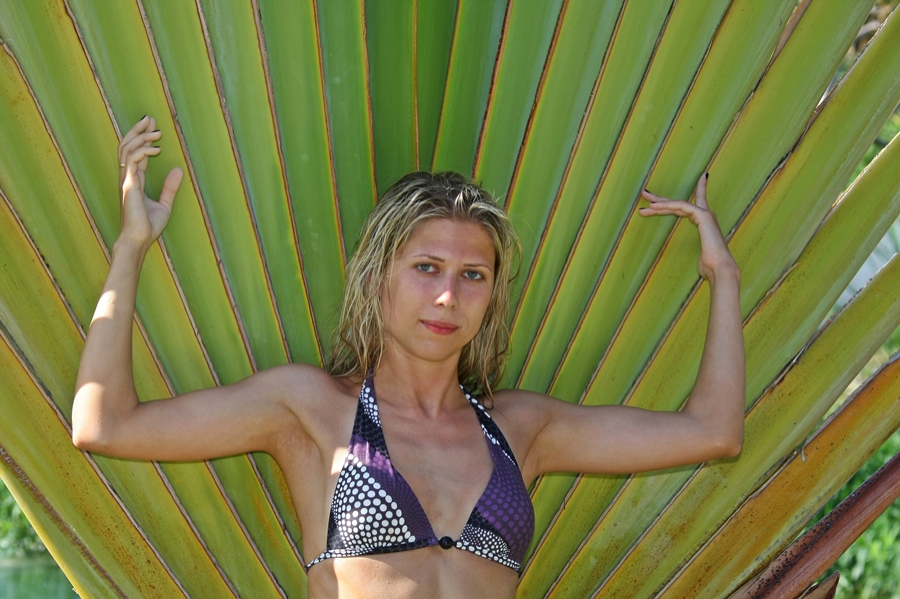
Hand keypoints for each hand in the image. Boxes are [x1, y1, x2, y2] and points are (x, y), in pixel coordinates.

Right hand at [117, 116, 183, 250]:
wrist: (139, 240)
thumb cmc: (147, 226)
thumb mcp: (164, 205)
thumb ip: (170, 188)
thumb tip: (178, 170)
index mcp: (134, 181)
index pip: (136, 153)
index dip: (143, 139)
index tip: (153, 126)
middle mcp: (128, 177)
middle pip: (126, 146)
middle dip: (137, 130)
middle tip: (150, 118)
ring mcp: (126, 180)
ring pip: (127, 149)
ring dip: (141, 137)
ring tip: (156, 131)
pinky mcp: (128, 184)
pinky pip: (132, 160)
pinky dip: (143, 151)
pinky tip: (156, 149)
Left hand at [638, 174, 738, 281]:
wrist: (719, 268)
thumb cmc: (710, 266)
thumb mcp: (701, 257)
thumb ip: (700, 254)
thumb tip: (702, 262)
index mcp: (705, 223)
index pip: (698, 202)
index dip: (700, 188)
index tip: (703, 176)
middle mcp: (706, 215)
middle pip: (679, 203)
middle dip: (662, 199)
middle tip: (646, 194)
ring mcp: (705, 214)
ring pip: (678, 204)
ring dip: (659, 202)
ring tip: (644, 199)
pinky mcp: (703, 215)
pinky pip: (681, 206)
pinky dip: (667, 205)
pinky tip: (654, 207)